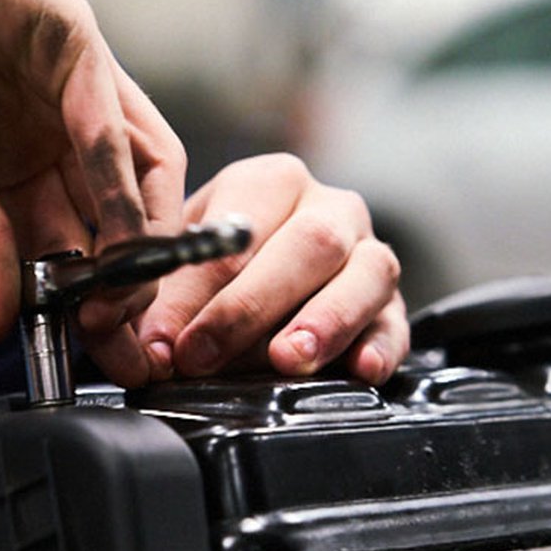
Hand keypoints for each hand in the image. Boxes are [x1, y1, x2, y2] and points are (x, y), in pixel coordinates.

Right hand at [0, 0, 185, 348]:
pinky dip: (115, 183)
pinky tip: (116, 234)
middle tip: (124, 342)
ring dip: (136, 247)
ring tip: (121, 301)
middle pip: (118, 224)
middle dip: (127, 290)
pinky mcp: (76, 47)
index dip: (90, 305)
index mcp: (18, 170)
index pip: (72, 248)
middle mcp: (57, 137)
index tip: (97, 356)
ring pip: (137, 179)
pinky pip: (109, 125)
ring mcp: (73, 95)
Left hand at [117, 154, 408, 385]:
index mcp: (270, 182)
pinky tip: (360, 368)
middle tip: (207, 356)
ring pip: (367, 273)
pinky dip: (380, 346)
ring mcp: (369, 252)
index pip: (236, 232)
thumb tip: (154, 348)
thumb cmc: (217, 269)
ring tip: (288, 360)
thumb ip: (168, 301)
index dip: (194, 292)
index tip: (164, 343)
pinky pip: (396, 321)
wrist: (263, 278)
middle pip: (309, 244)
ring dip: (326, 321)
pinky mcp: (392, 303)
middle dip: (251, 307)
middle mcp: (328, 208)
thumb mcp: (184, 268)